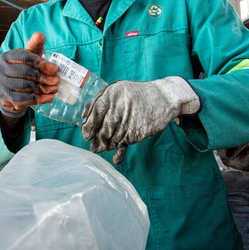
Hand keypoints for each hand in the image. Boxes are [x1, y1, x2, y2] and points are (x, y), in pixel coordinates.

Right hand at [0, 32, 58, 116]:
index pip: (26, 58)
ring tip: (53, 89)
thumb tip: (40, 35)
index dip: (42, 63)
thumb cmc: (23, 70)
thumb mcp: (29, 57)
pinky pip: (23, 99)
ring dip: (42, 88)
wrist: (12, 92)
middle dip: (44, 77)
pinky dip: (38, 99)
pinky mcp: (4, 97)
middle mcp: (1, 68)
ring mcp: (1, 83)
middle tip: (56, 81)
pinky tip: (48, 98)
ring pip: (25, 86)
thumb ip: (35, 46)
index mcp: (8, 56)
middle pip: (26, 72)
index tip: (55, 69)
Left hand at [81, 77, 199, 163]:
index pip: (95, 112)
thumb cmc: (137, 95)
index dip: (88, 126)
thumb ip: (101, 101)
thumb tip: (83, 116)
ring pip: (114, 137)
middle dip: (97, 139)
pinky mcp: (139, 130)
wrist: (164, 97)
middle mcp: (120, 105)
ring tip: (103, 149)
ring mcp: (130, 118)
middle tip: (94, 147)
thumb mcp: (118, 91)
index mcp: (112, 93)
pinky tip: (116, 158)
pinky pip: (125, 143)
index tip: (86, 135)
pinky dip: (120, 152)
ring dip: (107, 146)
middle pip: (103, 127)